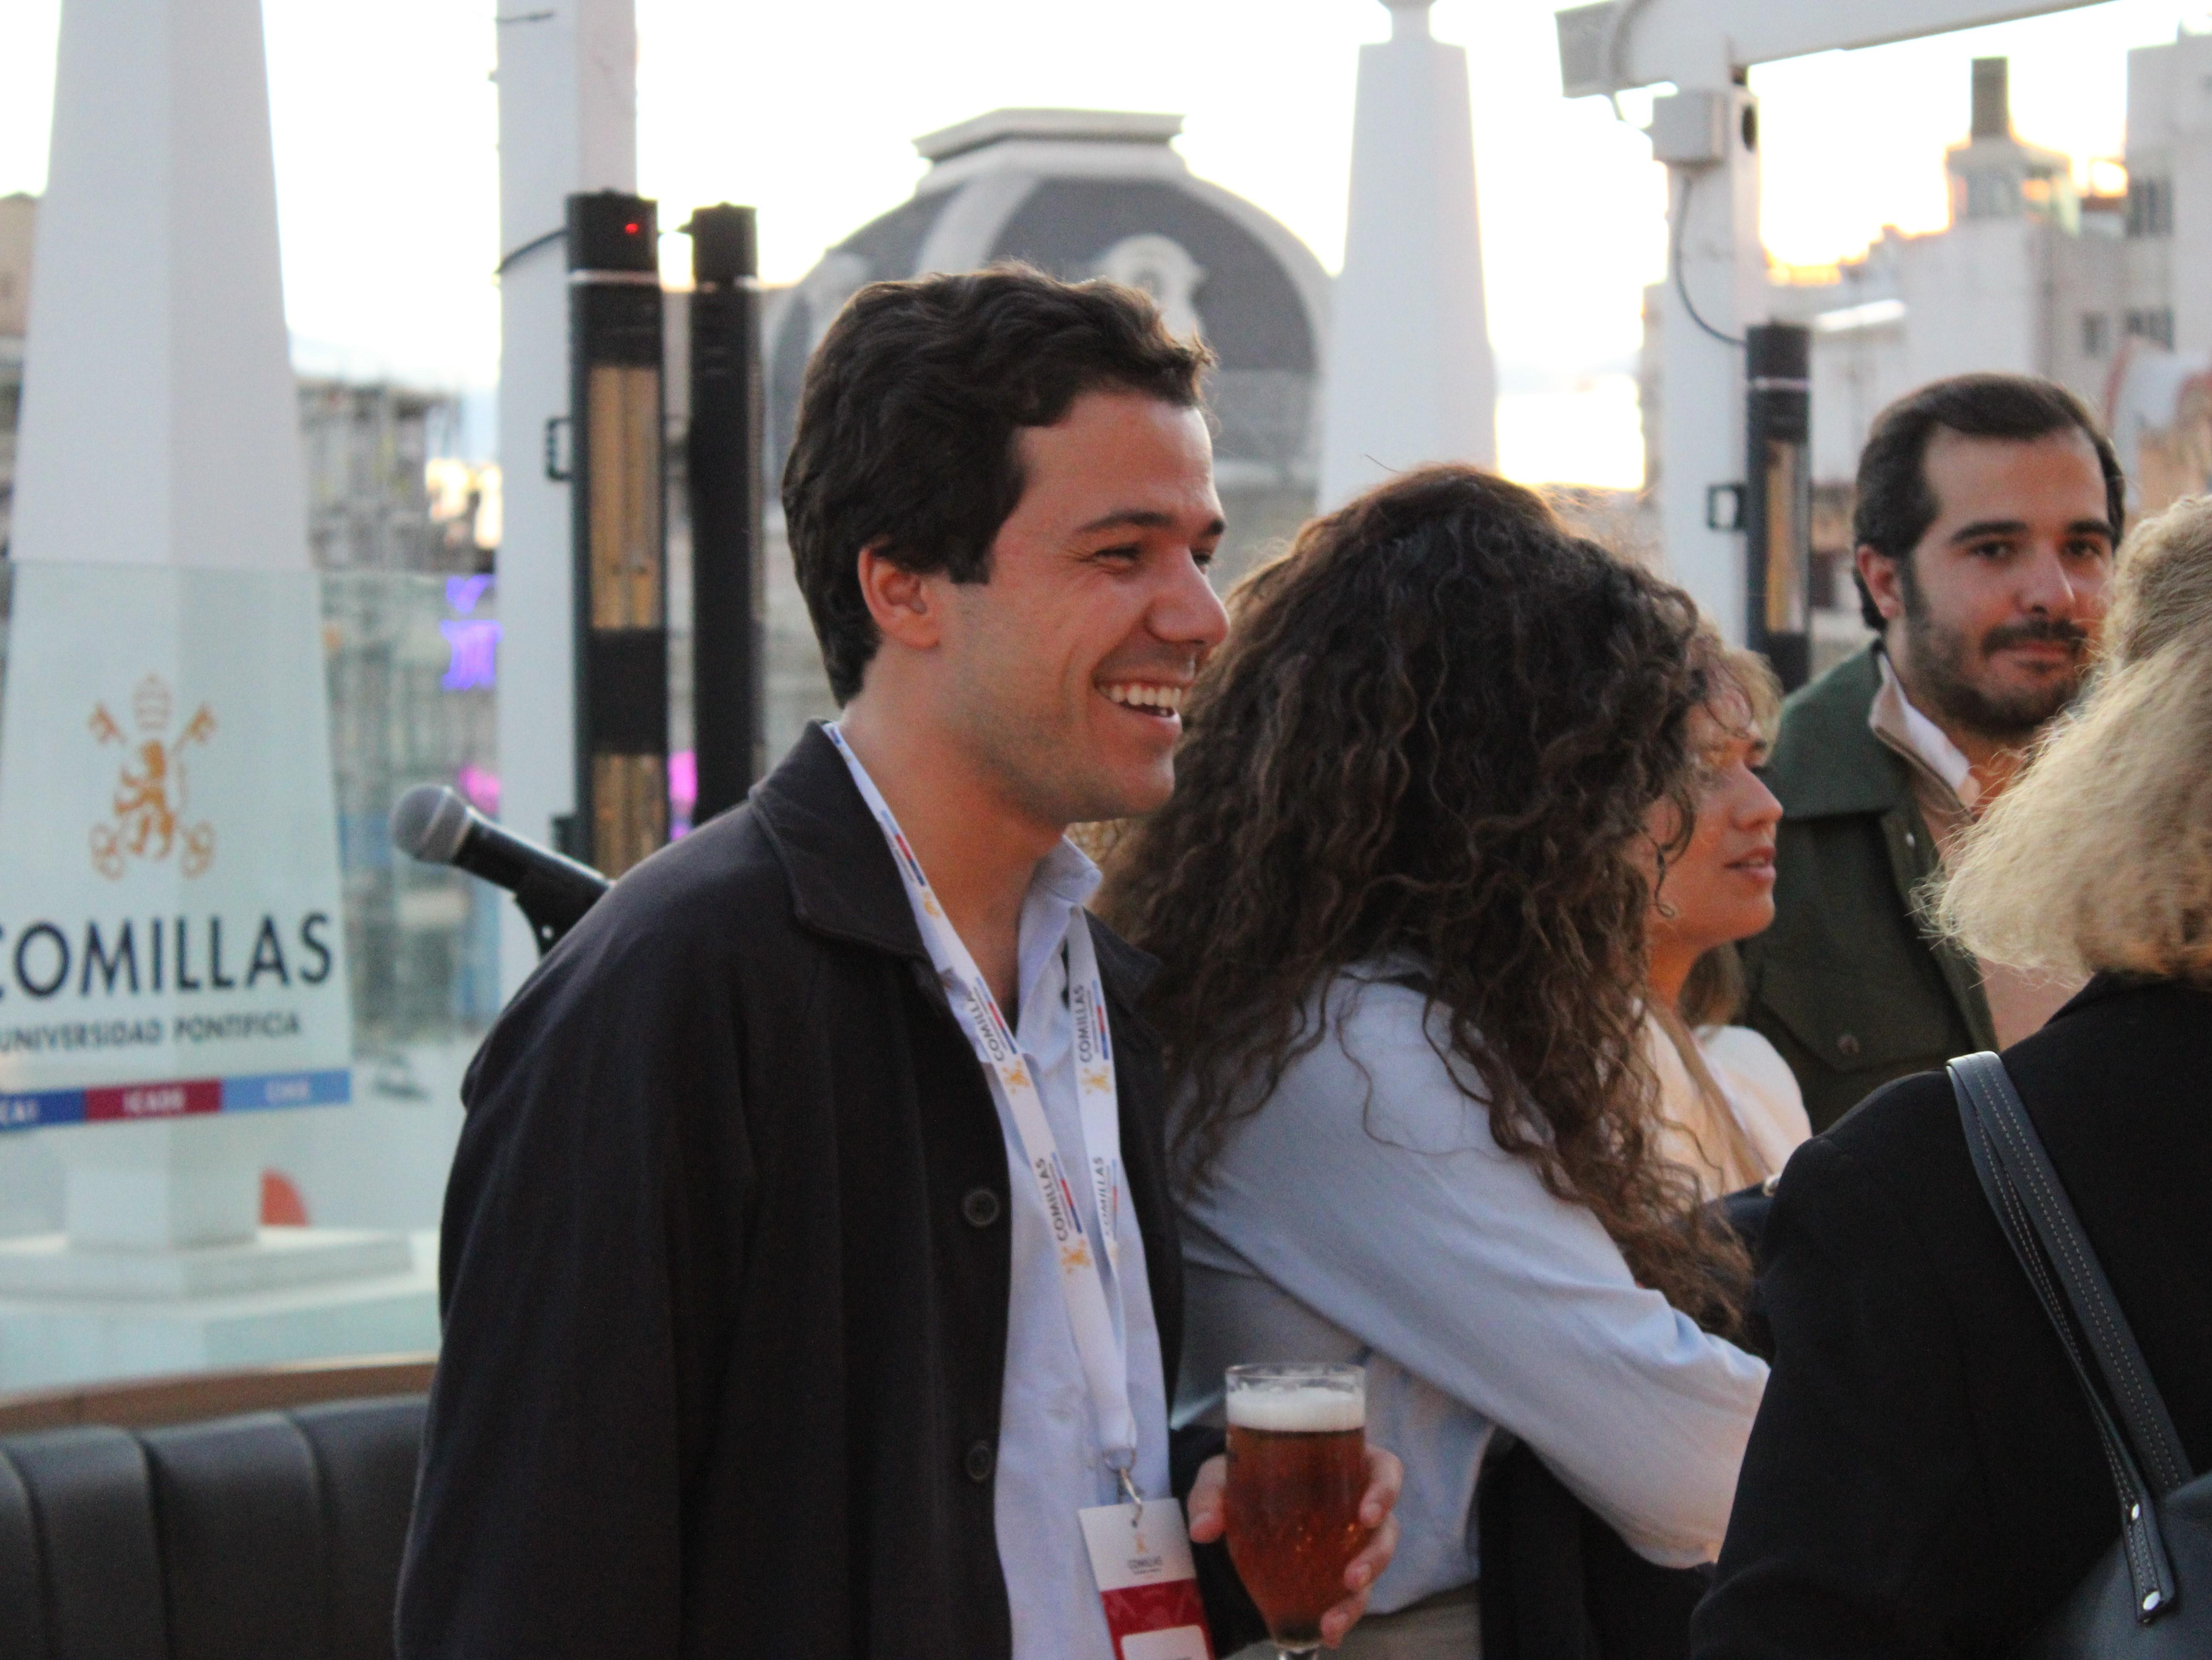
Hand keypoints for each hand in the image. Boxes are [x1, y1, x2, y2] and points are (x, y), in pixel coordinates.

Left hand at [1186, 1445, 1405, 1648]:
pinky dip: (1342, 1617)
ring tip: (1332, 1621)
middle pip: (1387, 1528)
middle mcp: (1355, 1504)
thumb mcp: (1222, 1476)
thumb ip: (1211, 1495)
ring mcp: (1350, 1543)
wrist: (1233, 1509)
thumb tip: (1203, 1528)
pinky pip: (1350, 1597)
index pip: (1384, 1471)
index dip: (1385, 1490)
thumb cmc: (1241, 1478)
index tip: (1367, 1513)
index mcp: (1342, 1466)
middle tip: (1351, 1576)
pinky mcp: (1337, 1574)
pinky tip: (1327, 1635)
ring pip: (1372, 1569)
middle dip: (1375, 1556)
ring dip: (1358, 1597)